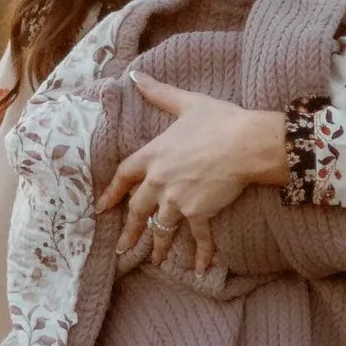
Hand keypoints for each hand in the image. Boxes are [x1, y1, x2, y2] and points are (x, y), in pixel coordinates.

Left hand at [99, 81, 289, 273]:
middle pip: (137, 210)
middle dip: (130, 231)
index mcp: (153, 155)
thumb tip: (136, 75)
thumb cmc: (218, 120)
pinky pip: (198, 237)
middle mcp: (159, 181)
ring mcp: (178, 200)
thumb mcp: (186, 103)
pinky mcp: (200, 212)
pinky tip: (199, 270)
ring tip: (153, 261)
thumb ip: (159, 93)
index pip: (123, 176)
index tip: (101, 207)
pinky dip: (199, 254)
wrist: (245, 143)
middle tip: (122, 249)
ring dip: (158, 247)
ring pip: (161, 228)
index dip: (111, 192)